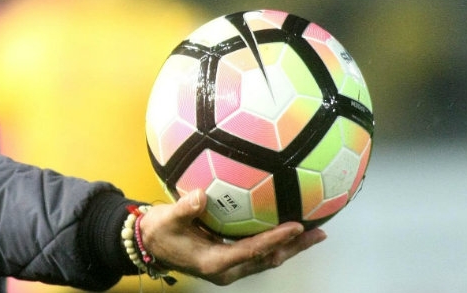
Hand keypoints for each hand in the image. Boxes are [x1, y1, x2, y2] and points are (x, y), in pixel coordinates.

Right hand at [139, 189, 327, 284]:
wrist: (149, 244)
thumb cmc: (158, 231)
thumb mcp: (166, 219)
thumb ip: (184, 209)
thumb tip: (200, 196)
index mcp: (214, 263)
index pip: (252, 251)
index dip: (275, 239)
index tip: (295, 226)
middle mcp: (227, 269)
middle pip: (268, 259)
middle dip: (294, 247)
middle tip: (318, 232)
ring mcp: (230, 267)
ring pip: (266, 259)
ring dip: (290, 247)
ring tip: (313, 233)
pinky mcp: (230, 260)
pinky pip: (258, 253)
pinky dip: (276, 243)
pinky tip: (287, 230)